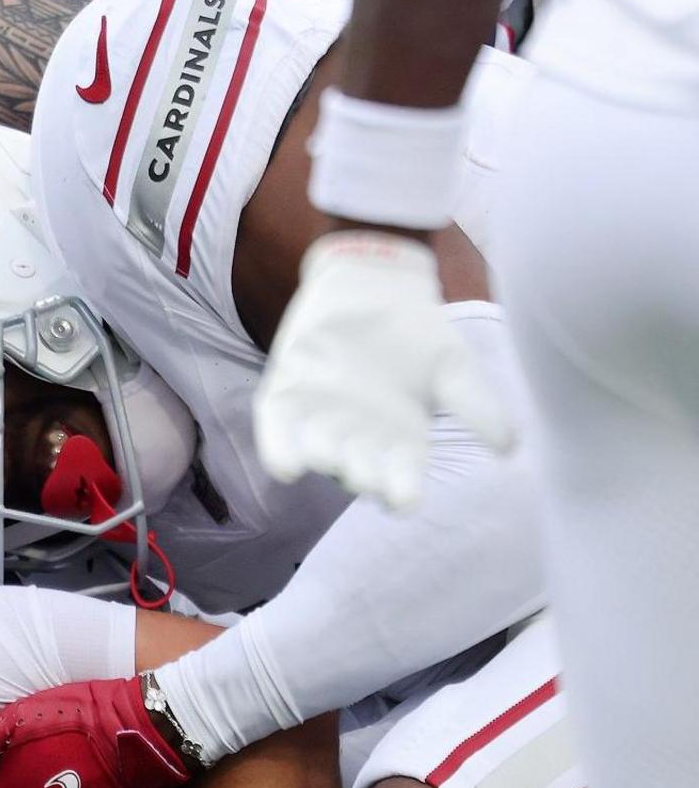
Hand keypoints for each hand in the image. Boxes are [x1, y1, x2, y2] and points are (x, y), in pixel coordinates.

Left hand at [254, 230, 510, 512]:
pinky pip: (277, 428)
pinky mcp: (285, 394)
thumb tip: (511, 448)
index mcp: (400, 438)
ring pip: (317, 449)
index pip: (400, 476)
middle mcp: (358, 435)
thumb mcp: (454, 366)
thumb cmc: (418, 333)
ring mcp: (319, 416)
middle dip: (362, 476)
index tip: (405, 502)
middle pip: (358, 468)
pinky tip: (285, 468)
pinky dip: (278, 447)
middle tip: (368, 481)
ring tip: (330, 462)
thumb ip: (477, 405)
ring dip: (322, 458)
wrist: (374, 285)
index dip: (401, 491)